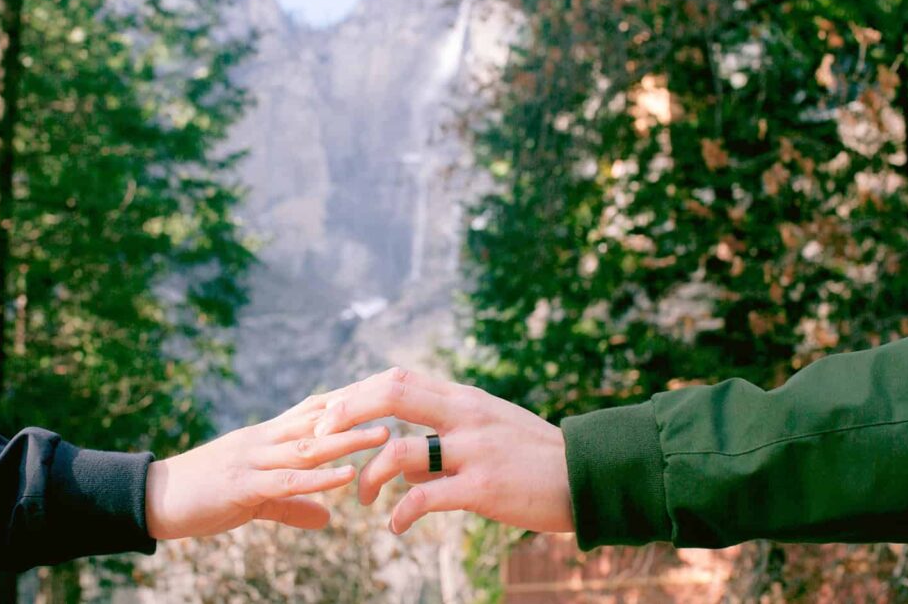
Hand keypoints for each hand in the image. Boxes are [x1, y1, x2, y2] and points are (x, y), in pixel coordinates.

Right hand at [145, 393, 389, 538]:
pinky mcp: (242, 485)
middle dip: (361, 412)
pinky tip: (344, 476)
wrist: (152, 497)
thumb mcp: (254, 498)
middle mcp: (264, 440)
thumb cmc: (202, 494)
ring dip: (348, 440)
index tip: (387, 393)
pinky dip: (318, 478)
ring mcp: (253, 459)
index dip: (352, 401)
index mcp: (267, 437)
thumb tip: (327, 518)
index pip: (316, 410)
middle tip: (400, 404)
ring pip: (308, 446)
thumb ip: (292, 505)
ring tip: (384, 435)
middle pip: (320, 419)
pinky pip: (286, 481)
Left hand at [313, 368, 573, 534]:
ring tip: (359, 497)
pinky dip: (401, 513)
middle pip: (390, 395)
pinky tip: (396, 527)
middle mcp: (464, 415)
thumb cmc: (533, 455)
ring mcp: (473, 449)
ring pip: (399, 450)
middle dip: (346, 413)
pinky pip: (425, 498)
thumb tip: (400, 462)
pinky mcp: (482, 487)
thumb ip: (442, 438)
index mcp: (462, 398)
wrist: (586, 476)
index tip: (330, 413)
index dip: (357, 393)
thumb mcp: (488, 430)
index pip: (397, 379)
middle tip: (321, 438)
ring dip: (368, 475)